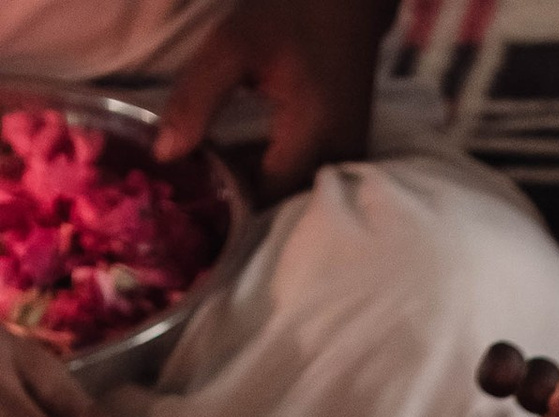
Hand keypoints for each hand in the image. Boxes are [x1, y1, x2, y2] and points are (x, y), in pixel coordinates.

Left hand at [155, 0, 381, 191]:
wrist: (349, 0)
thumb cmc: (291, 12)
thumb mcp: (232, 46)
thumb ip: (196, 99)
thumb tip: (165, 155)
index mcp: (312, 137)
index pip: (263, 201)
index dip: (225, 202)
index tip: (190, 190)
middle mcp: (339, 162)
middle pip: (282, 209)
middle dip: (240, 203)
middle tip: (199, 188)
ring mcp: (349, 163)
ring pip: (296, 200)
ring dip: (257, 191)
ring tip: (218, 175)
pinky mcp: (350, 157)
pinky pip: (308, 184)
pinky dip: (276, 178)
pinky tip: (246, 161)